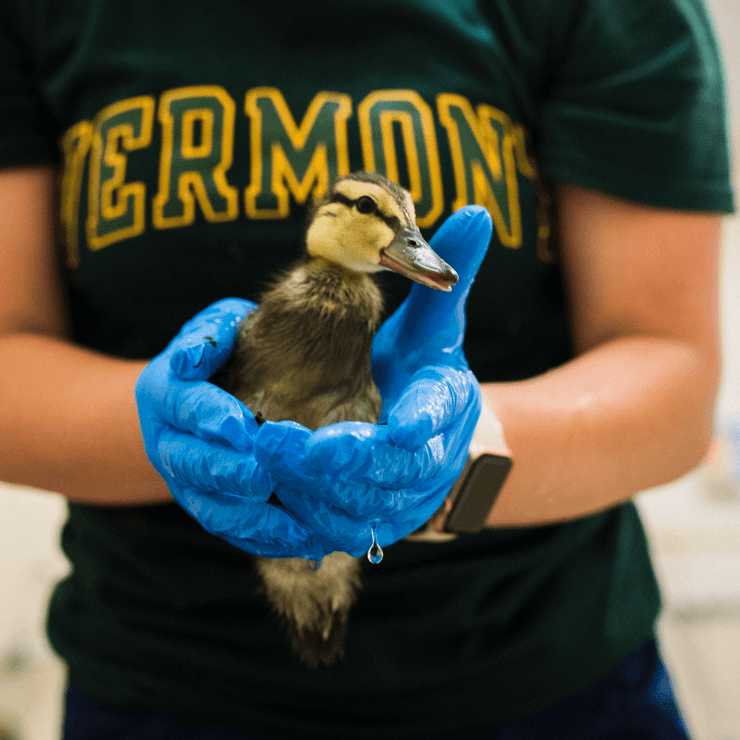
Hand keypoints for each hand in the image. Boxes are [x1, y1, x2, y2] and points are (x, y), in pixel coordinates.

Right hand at [134, 299, 309, 557]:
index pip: (184, 405)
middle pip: (192, 464)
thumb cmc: (224, 353)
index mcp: (163, 393)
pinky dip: (268, 542)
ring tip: (294, 527)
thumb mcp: (219, 327)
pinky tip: (307, 543)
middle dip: (228, 473)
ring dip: (251, 520)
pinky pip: (234, 534)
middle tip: (264, 478)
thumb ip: (214, 333)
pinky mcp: (210, 509)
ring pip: (211, 509)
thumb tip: (198, 353)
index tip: (243, 426)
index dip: (210, 416)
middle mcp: (167, 443)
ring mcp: (185, 483)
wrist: (200, 397)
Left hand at [254, 206, 492, 556]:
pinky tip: (268, 487)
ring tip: (264, 457)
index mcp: (446, 404)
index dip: (409, 428)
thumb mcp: (435, 322)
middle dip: (340, 463)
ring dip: (312, 490)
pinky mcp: (373, 521)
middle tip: (278, 441)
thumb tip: (476, 211)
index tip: (374, 430)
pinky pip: (338, 529)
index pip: (435, 418)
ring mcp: (402, 498)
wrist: (425, 431)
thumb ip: (449, 273)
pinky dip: (304, 514)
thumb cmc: (421, 366)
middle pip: (392, 475)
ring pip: (361, 510)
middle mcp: (430, 460)